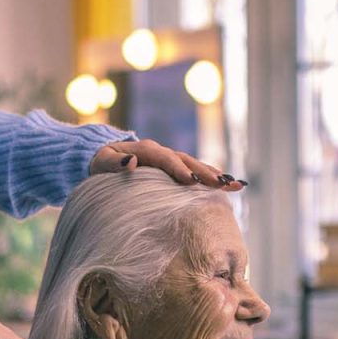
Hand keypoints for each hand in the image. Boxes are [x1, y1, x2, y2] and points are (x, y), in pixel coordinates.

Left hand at [88, 139, 245, 190]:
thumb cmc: (101, 163)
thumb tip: (130, 161)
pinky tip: (231, 187)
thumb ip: (113, 162)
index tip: (190, 181)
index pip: (164, 158)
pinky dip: (213, 179)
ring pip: (197, 167)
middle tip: (223, 184)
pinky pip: (197, 173)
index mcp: (146, 151)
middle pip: (187, 161)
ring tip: (236, 185)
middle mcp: (163, 153)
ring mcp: (172, 161)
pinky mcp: (176, 171)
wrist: (107, 158)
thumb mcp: (101, 161)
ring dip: (216, 176)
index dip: (177, 169)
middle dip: (206, 172)